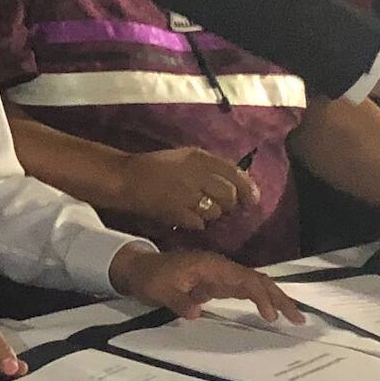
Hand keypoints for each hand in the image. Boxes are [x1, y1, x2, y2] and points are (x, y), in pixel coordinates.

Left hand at [111, 244, 298, 322]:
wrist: (140, 268)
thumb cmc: (150, 277)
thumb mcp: (160, 290)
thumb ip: (178, 300)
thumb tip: (197, 314)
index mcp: (212, 266)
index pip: (244, 280)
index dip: (260, 296)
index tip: (272, 315)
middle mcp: (222, 268)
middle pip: (257, 280)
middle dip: (279, 297)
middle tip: (298, 317)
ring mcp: (222, 275)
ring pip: (255, 284)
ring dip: (275, 299)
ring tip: (294, 316)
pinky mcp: (219, 284)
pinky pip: (246, 290)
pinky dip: (262, 299)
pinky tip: (273, 311)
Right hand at [113, 146, 258, 232]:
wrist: (126, 179)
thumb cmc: (156, 167)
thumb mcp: (185, 157)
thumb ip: (210, 165)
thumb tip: (238, 179)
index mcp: (199, 158)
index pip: (234, 173)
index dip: (248, 188)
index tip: (253, 199)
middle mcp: (197, 174)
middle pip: (229, 195)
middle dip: (229, 203)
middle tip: (221, 206)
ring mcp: (187, 195)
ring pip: (216, 211)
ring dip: (212, 214)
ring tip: (199, 210)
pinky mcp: (178, 213)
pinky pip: (200, 223)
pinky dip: (197, 223)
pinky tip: (187, 217)